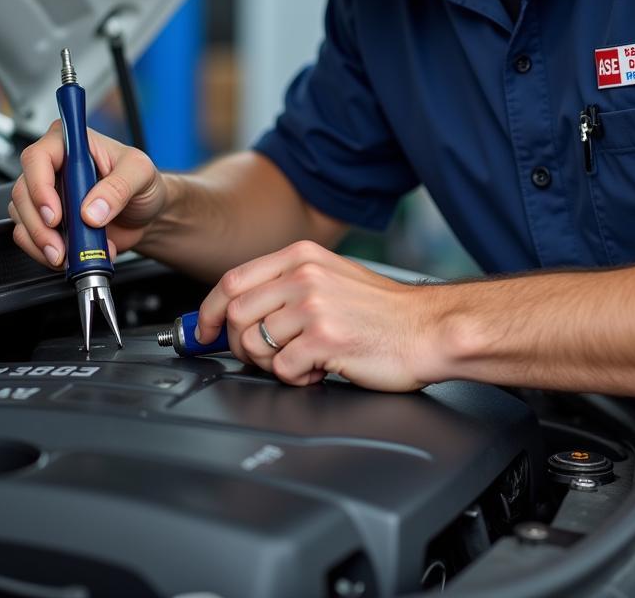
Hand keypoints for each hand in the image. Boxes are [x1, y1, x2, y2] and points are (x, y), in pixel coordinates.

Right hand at [9, 120, 167, 268]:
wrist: (148, 215)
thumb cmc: (143, 184)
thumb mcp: (141, 174)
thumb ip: (119, 187)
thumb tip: (91, 211)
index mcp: (72, 145)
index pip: (38, 157)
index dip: (39, 186)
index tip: (55, 214)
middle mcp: (54, 167)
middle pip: (23, 192)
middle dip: (39, 225)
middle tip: (61, 245)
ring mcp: (48, 195)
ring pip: (22, 217)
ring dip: (42, 242)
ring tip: (73, 253)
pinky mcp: (48, 221)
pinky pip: (29, 238)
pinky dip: (46, 252)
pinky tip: (74, 254)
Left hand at [197, 241, 437, 390]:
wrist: (429, 328)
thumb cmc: (384, 311)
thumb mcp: (331, 276)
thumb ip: (286, 284)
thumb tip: (237, 308)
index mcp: (301, 256)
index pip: (232, 279)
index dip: (210, 311)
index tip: (205, 331)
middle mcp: (304, 275)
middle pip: (237, 314)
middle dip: (241, 345)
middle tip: (264, 357)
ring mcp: (314, 306)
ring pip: (254, 344)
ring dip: (271, 364)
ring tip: (300, 361)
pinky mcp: (325, 339)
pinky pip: (282, 369)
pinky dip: (295, 379)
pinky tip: (318, 370)